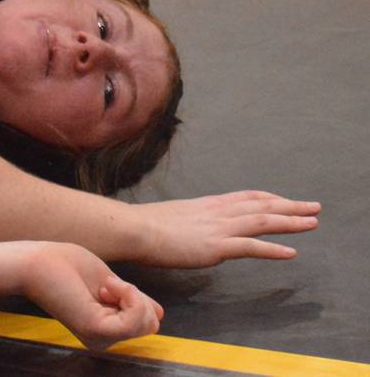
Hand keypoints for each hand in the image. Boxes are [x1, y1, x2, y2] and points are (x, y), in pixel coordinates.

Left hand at [22, 243, 161, 352]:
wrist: (38, 262)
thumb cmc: (66, 266)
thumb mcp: (110, 282)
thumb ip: (132, 300)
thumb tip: (160, 314)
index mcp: (106, 328)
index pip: (148, 323)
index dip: (138, 298)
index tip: (108, 284)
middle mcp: (103, 339)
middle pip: (151, 324)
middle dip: (137, 296)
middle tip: (105, 284)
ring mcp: (100, 338)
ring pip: (146, 321)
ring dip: (131, 292)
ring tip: (103, 285)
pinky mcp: (96, 330)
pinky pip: (135, 318)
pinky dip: (129, 295)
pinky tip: (105, 286)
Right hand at [132, 191, 320, 267]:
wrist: (135, 228)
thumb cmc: (147, 225)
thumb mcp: (174, 216)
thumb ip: (189, 221)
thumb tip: (191, 227)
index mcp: (208, 204)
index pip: (245, 197)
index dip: (269, 198)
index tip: (285, 199)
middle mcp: (218, 212)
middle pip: (261, 205)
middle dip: (289, 206)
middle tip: (313, 206)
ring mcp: (218, 228)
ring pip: (262, 221)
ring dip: (290, 221)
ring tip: (312, 223)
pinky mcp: (216, 246)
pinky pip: (251, 247)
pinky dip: (273, 249)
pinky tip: (291, 252)